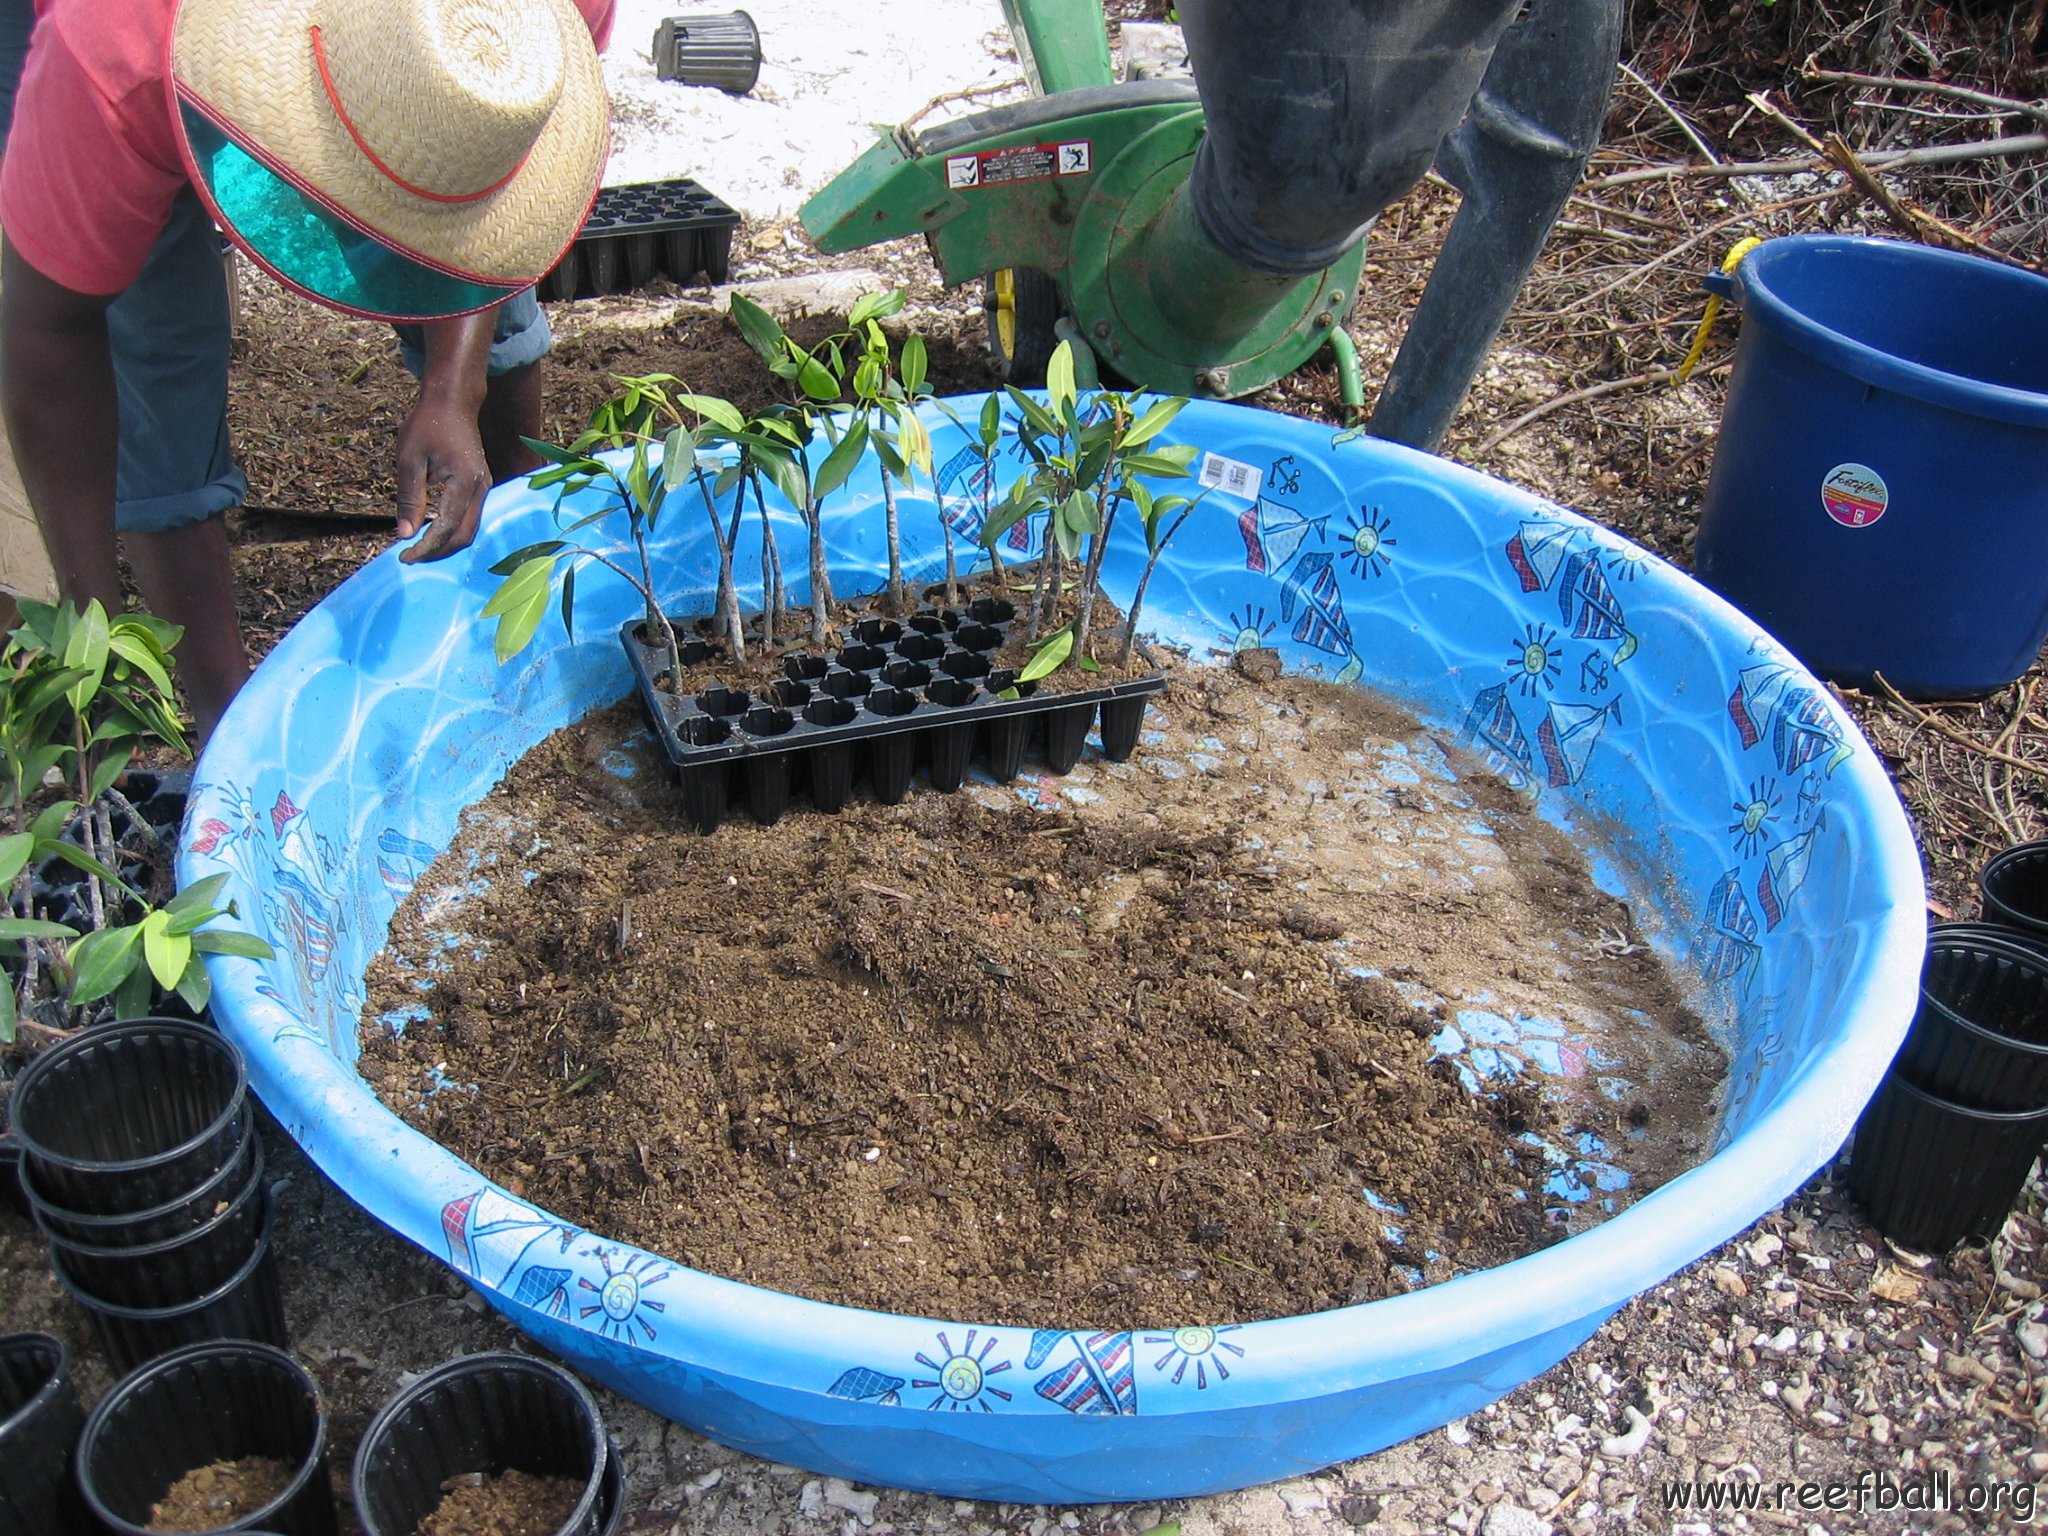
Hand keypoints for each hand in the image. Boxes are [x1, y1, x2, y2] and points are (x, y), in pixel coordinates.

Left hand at [393, 393, 489, 563]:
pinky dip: (452, 532)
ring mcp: (484, 489)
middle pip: (464, 535)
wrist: (453, 404)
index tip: (404, 557)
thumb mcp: (410, 459)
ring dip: (445, 544)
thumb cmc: (428, 425)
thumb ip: (410, 498)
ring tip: (419, 548)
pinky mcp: (480, 488)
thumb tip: (405, 534)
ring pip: (469, 530)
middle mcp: (481, 489)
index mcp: (464, 481)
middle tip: (410, 556)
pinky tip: (432, 534)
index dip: (426, 546)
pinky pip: (470, 519)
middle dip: (437, 551)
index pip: (447, 526)